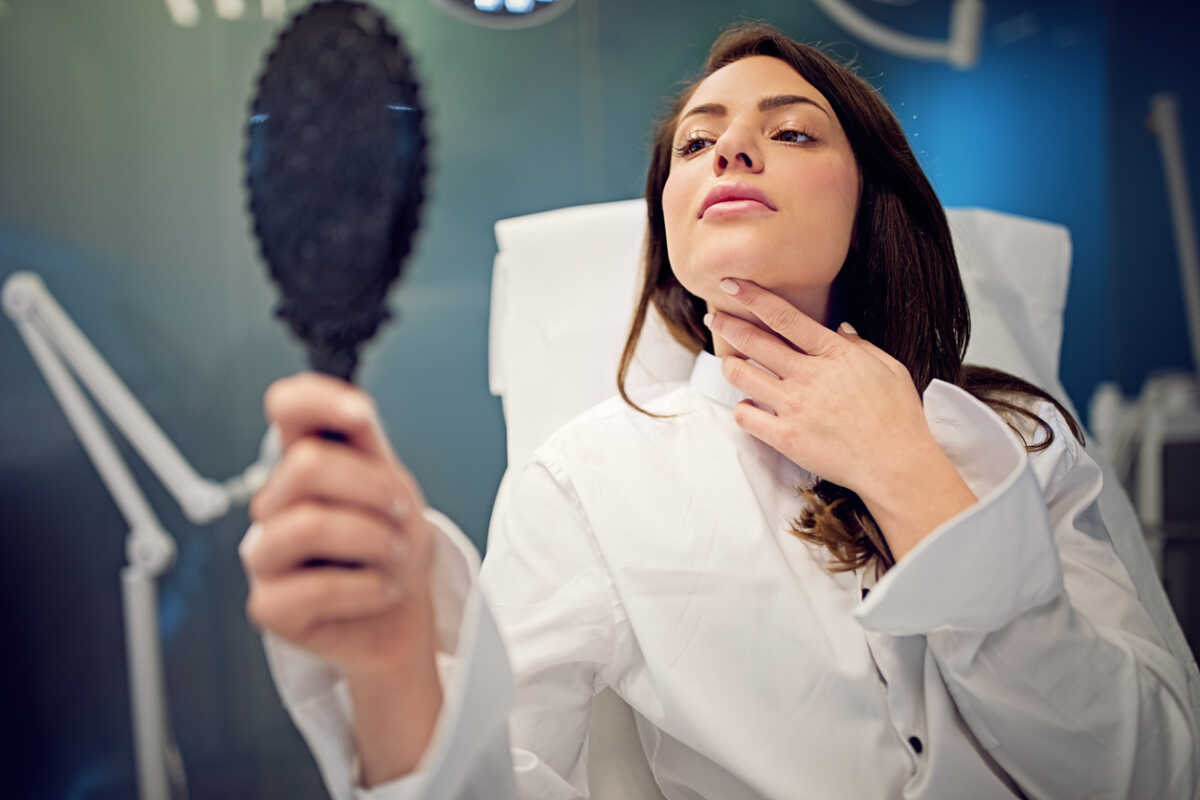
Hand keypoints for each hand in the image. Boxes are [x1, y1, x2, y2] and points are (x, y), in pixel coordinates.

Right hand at [240, 372, 435, 681]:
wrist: (402, 614)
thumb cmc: (392, 545)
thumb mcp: (393, 486)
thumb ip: (369, 446)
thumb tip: (355, 408)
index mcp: (304, 461)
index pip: (286, 407)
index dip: (317, 400)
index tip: (361, 415)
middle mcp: (276, 503)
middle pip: (306, 466)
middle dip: (371, 490)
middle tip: (399, 515)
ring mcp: (266, 553)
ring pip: (309, 525)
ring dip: (373, 541)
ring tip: (394, 556)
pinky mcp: (268, 606)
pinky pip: (316, 588)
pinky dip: (367, 588)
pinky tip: (381, 590)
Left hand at [706, 279, 974, 557]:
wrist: (896, 464)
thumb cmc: (899, 417)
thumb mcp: (889, 368)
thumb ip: (861, 346)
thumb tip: (841, 328)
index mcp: (834, 354)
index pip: (784, 317)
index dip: (753, 297)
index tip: (731, 285)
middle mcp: (809, 375)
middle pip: (755, 341)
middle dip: (728, 324)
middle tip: (714, 316)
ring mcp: (794, 406)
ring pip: (742, 376)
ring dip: (731, 365)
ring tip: (729, 362)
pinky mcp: (786, 437)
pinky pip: (746, 417)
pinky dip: (742, 409)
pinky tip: (748, 407)